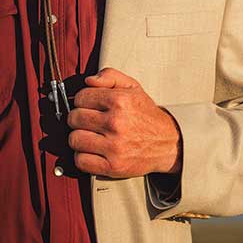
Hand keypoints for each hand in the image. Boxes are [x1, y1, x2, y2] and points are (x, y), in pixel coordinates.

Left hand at [66, 67, 181, 177]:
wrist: (168, 143)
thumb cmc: (146, 115)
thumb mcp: (133, 87)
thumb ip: (110, 76)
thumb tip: (89, 81)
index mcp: (119, 101)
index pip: (80, 97)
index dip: (82, 101)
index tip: (89, 107)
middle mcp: (116, 123)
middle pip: (74, 119)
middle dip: (78, 119)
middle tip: (88, 122)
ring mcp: (114, 146)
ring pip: (74, 140)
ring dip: (78, 138)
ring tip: (90, 137)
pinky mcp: (113, 166)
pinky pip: (81, 161)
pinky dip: (82, 157)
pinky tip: (92, 152)